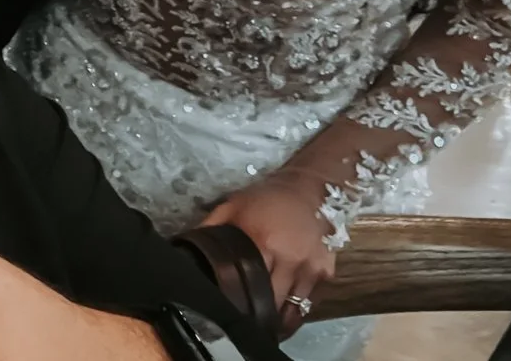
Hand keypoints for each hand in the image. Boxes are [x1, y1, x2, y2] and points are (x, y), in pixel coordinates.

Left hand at [199, 173, 335, 338]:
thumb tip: (184, 251)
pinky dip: (296, 308)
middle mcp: (291, 259)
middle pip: (272, 305)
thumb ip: (210, 230)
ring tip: (263, 323)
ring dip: (278, 319)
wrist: (309, 188)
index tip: (228, 312)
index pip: (248, 289)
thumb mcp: (232, 207)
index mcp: (263, 243)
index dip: (238, 305)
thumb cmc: (265, 199)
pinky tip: (283, 307)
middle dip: (258, 316)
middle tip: (244, 320)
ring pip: (293, 310)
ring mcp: (312, 268)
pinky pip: (309, 303)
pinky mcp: (326, 273)